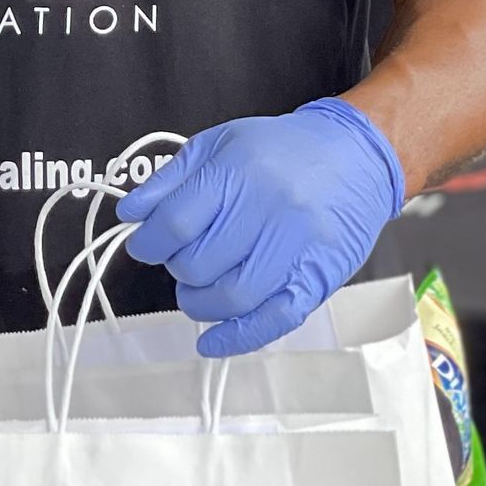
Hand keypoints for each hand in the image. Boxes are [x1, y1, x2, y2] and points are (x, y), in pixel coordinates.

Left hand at [116, 97, 404, 356]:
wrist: (356, 156)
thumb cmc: (282, 150)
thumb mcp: (218, 144)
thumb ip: (170, 180)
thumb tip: (129, 213)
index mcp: (238, 171)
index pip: (173, 223)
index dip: (148, 243)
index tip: (145, 245)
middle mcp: (268, 209)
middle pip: (198, 263)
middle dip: (177, 268)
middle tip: (182, 259)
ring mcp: (297, 247)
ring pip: (230, 297)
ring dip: (199, 303)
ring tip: (197, 290)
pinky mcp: (318, 278)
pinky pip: (274, 319)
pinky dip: (238, 337)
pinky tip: (212, 341)